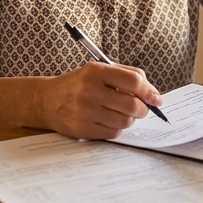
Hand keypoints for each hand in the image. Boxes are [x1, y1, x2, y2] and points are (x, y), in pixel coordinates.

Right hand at [40, 62, 162, 139]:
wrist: (45, 100)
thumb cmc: (77, 84)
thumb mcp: (97, 70)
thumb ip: (125, 75)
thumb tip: (153, 92)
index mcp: (95, 71)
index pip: (133, 81)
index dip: (150, 92)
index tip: (156, 99)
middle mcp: (90, 91)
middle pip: (132, 105)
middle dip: (143, 109)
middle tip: (141, 108)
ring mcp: (85, 111)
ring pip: (125, 121)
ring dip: (129, 119)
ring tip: (121, 113)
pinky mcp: (83, 129)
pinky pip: (113, 132)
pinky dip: (117, 128)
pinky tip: (108, 120)